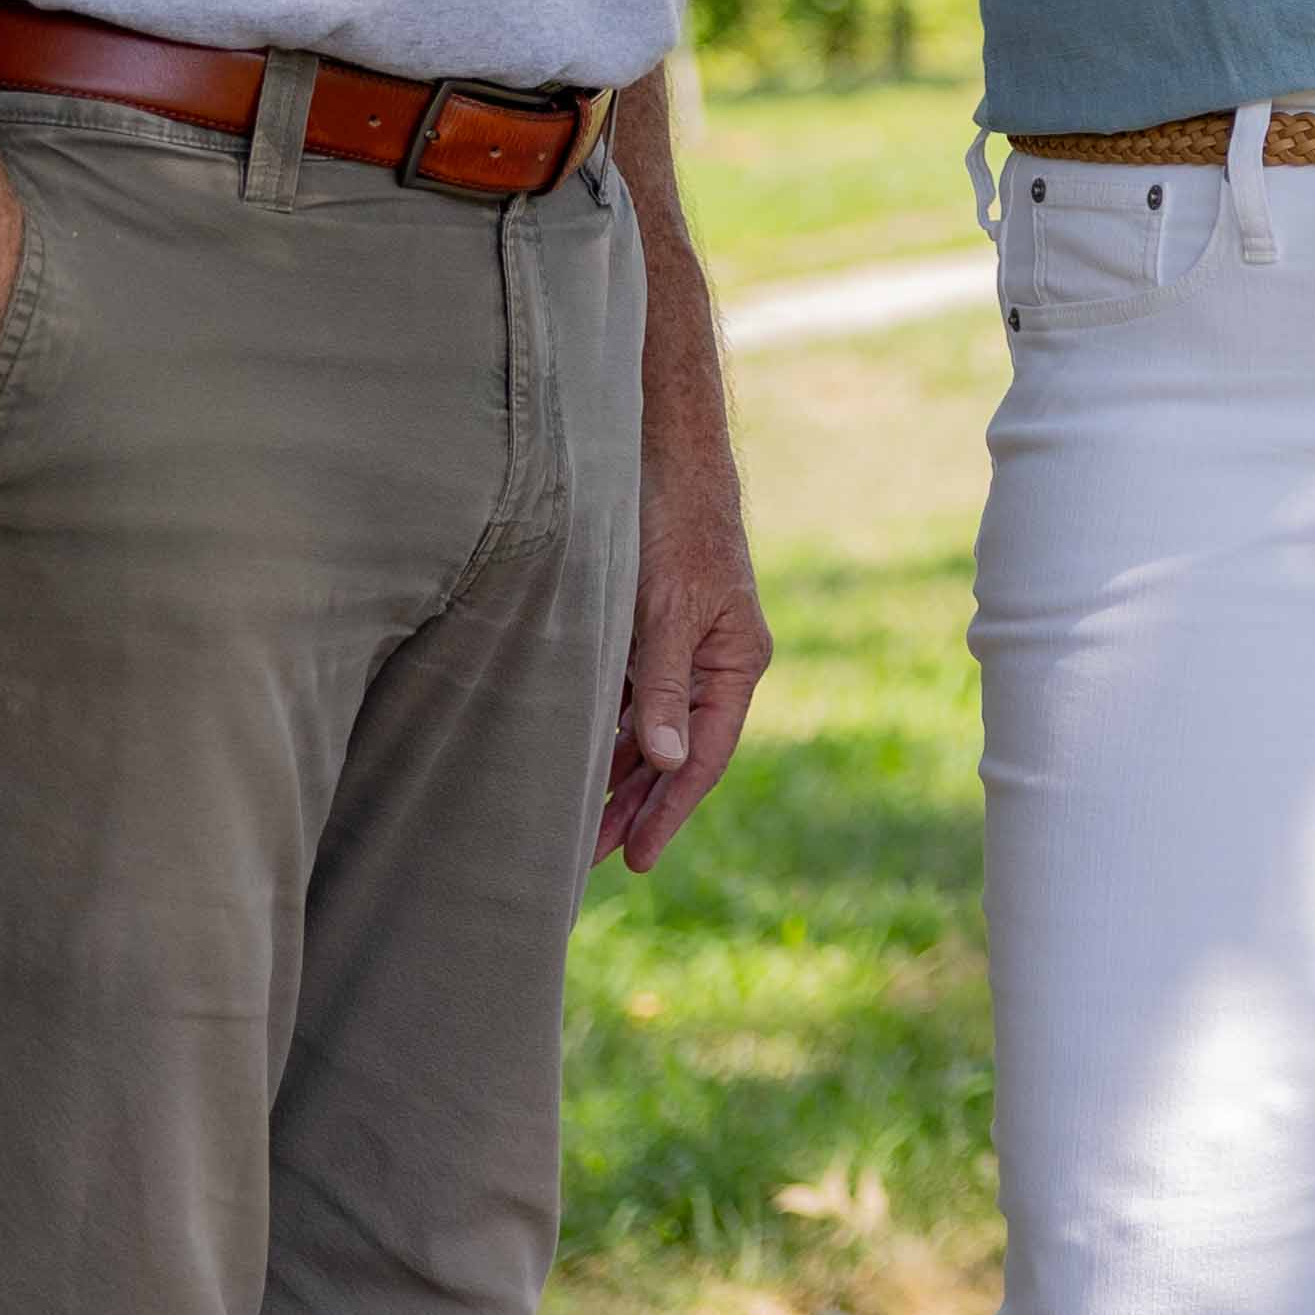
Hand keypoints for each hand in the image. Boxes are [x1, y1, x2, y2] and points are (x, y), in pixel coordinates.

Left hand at [596, 417, 770, 873]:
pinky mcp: (652, 631)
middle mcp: (714, 662)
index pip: (707, 755)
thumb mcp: (667, 609)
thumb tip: (668, 762)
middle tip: (593, 860)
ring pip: (650, 730)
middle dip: (638, 806)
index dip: (672, 809)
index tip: (637, 856)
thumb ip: (665, 686)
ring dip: (618, 777)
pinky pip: (630, 699)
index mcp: (736, 661)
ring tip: (579, 827)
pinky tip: (578, 761)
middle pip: (678, 754)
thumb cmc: (674, 525)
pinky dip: (607, 733)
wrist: (661, 454)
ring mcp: (682, 648)